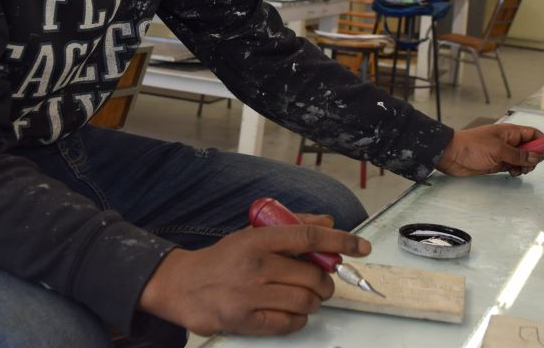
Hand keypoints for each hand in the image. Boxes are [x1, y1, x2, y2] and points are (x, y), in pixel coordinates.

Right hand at [137, 216, 369, 335]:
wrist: (183, 286)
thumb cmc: (222, 259)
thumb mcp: (252, 234)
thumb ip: (292, 226)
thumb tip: (327, 221)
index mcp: (258, 240)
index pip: (308, 238)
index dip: (339, 241)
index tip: (360, 247)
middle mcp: (255, 266)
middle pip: (313, 276)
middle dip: (326, 282)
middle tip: (322, 283)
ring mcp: (250, 295)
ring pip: (305, 301)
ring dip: (314, 301)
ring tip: (305, 297)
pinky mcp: (245, 321)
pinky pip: (290, 323)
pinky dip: (299, 318)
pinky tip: (290, 311)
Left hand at [435, 123, 543, 176]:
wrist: (451, 155)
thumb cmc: (472, 147)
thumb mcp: (498, 150)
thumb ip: (518, 155)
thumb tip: (536, 157)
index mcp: (510, 132)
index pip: (534, 135)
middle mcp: (508, 141)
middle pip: (531, 149)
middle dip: (534, 158)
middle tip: (528, 166)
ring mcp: (503, 152)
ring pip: (523, 159)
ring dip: (525, 166)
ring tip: (516, 170)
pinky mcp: (497, 163)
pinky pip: (514, 166)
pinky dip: (516, 170)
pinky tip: (511, 173)